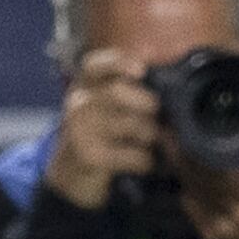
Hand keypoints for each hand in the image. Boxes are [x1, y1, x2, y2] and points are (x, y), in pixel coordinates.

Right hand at [42, 49, 159, 212]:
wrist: (72, 175)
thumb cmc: (101, 135)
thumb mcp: (107, 107)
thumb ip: (129, 90)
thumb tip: (166, 77)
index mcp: (85, 86)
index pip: (95, 65)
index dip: (118, 63)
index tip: (140, 70)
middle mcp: (78, 103)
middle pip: (119, 92)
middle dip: (149, 105)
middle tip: (157, 119)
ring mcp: (80, 130)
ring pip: (134, 125)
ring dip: (152, 136)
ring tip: (151, 144)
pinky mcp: (90, 156)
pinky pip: (135, 155)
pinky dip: (147, 161)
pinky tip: (144, 163)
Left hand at [176, 123, 238, 238]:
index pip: (211, 166)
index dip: (191, 148)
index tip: (179, 129)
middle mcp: (233, 209)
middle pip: (194, 177)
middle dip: (177, 155)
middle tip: (168, 134)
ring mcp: (220, 224)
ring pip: (190, 191)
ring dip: (180, 172)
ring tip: (174, 151)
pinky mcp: (213, 234)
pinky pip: (191, 208)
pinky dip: (188, 191)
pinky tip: (190, 179)